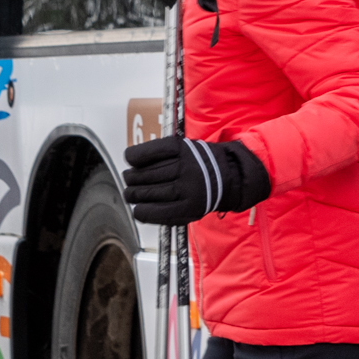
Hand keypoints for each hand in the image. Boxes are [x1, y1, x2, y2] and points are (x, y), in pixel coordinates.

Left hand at [122, 136, 270, 224]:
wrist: (229, 178)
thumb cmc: (201, 162)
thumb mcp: (185, 147)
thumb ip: (160, 153)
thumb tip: (131, 165)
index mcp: (183, 149)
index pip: (150, 152)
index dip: (133, 156)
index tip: (129, 159)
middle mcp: (186, 168)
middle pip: (146, 174)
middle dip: (131, 178)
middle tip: (128, 179)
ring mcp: (188, 189)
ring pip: (150, 193)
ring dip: (134, 195)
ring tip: (130, 194)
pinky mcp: (189, 208)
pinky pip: (159, 212)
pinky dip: (144, 212)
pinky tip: (138, 210)